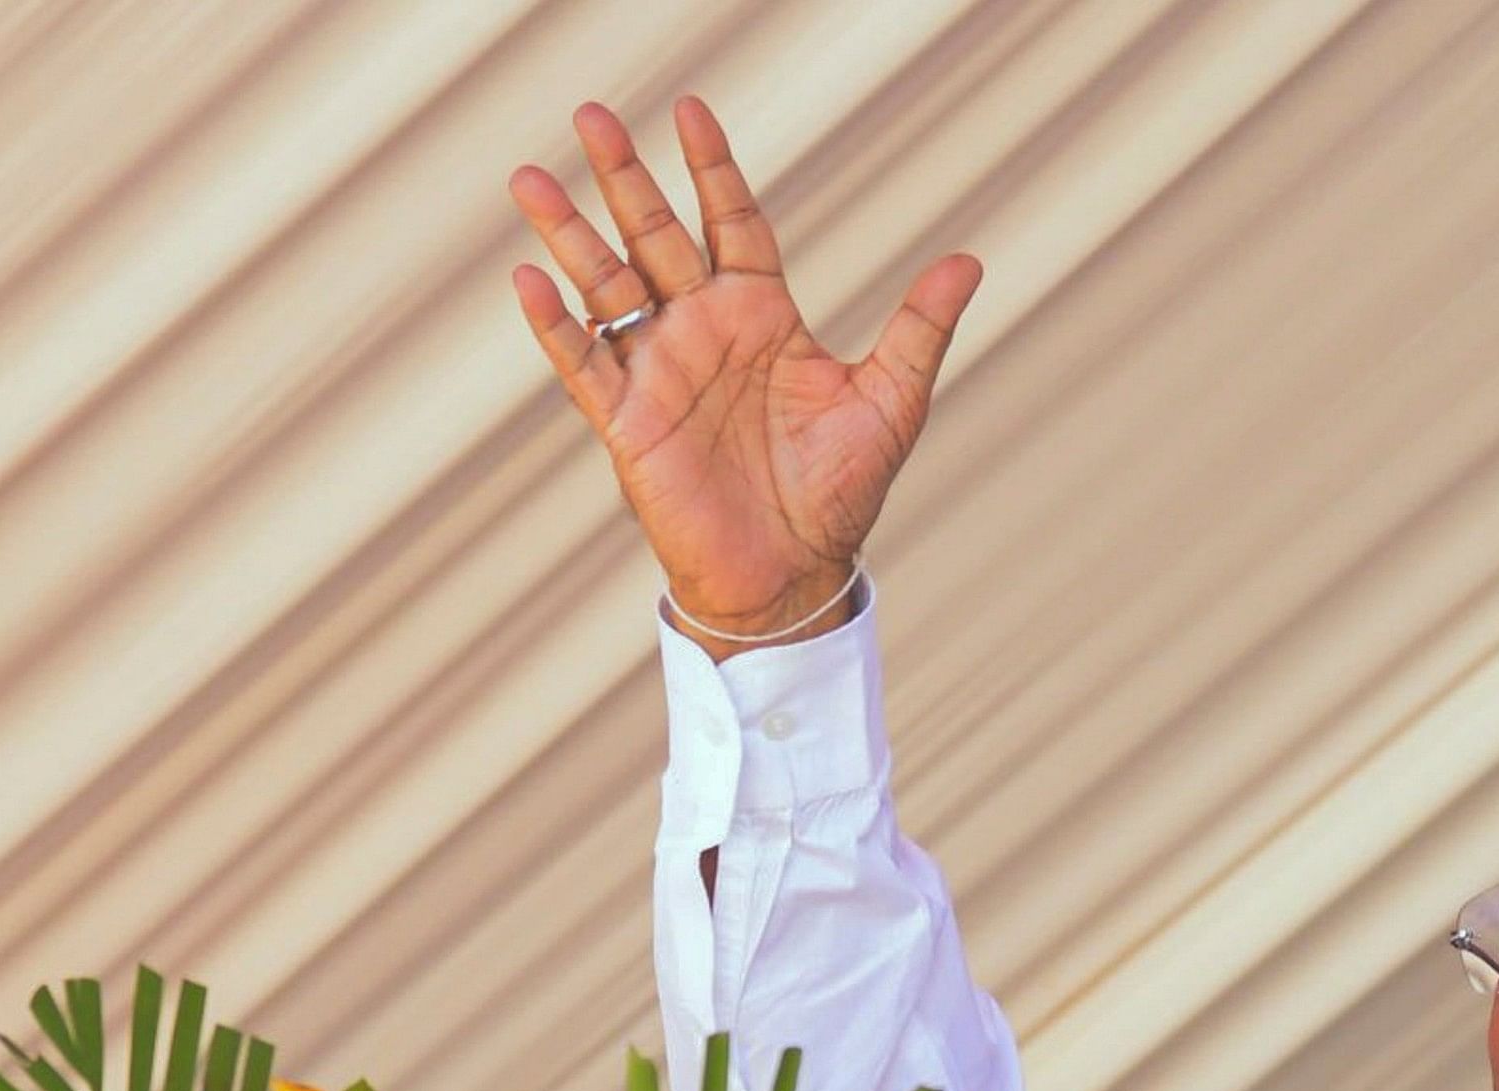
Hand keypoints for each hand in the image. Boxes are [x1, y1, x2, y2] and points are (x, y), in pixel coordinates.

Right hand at [508, 98, 983, 652]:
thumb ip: (918, 328)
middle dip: (623, 177)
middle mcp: (704, 331)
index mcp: (762, 315)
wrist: (793, 573)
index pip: (732, 221)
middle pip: (656, 236)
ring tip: (530, 180)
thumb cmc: (840, 491)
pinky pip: (585, 365)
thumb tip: (968, 262)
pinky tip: (530, 281)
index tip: (690, 110)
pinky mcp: (629, 422)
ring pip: (607, 286)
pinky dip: (557, 326)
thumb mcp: (891, 400)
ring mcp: (661, 372)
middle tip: (592, 114)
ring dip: (570, 235)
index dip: (712, 168)